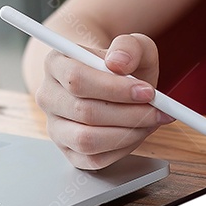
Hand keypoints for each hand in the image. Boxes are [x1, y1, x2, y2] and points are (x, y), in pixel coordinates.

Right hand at [35, 33, 173, 169]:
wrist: (107, 81)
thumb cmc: (117, 63)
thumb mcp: (130, 45)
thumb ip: (128, 47)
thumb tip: (119, 63)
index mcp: (55, 64)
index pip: (77, 80)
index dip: (115, 89)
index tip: (148, 92)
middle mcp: (48, 96)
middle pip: (84, 112)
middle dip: (129, 113)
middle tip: (157, 110)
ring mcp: (55, 126)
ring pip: (87, 140)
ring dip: (127, 133)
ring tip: (150, 121)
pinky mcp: (68, 150)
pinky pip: (94, 159)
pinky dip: (123, 149)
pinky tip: (137, 132)